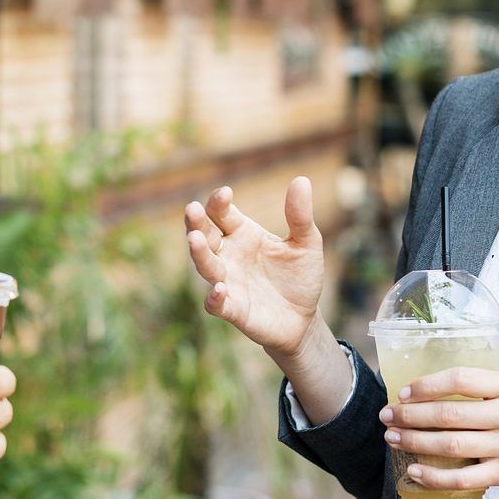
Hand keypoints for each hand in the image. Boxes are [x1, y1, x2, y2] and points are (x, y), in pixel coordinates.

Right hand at [184, 178, 324, 356]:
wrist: (303, 319)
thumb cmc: (299, 277)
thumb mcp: (306, 243)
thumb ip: (300, 216)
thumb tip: (301, 180)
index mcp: (242, 234)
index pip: (222, 213)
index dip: (219, 202)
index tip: (226, 193)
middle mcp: (229, 255)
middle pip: (204, 235)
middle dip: (196, 223)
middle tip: (192, 209)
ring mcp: (228, 282)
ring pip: (206, 266)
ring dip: (200, 253)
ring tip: (195, 239)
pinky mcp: (233, 310)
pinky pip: (217, 304)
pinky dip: (214, 298)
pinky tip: (219, 289)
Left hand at [378, 367, 498, 498]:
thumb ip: (485, 393)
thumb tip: (433, 394)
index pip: (460, 379)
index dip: (426, 385)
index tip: (404, 392)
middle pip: (449, 413)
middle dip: (410, 415)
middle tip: (388, 415)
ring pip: (451, 444)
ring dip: (415, 441)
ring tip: (393, 438)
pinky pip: (463, 478)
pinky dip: (435, 476)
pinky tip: (415, 472)